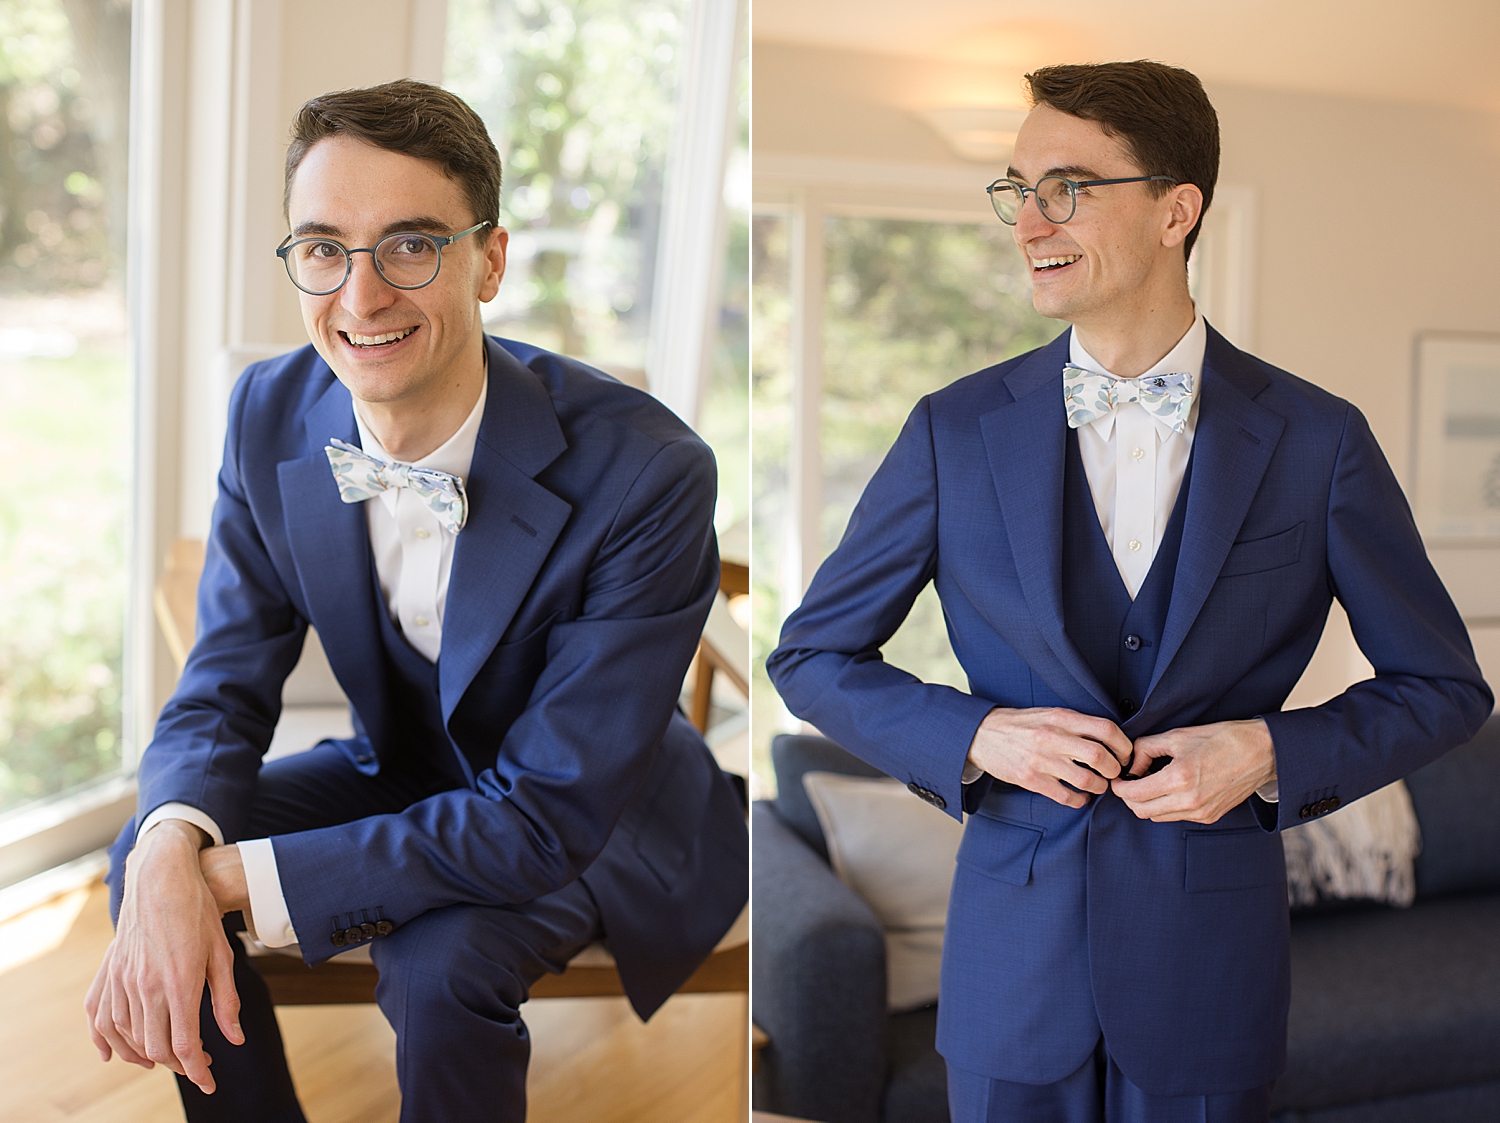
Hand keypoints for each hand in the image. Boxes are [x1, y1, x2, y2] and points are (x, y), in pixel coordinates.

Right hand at [84, 821, 243, 1093]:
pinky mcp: (110, 971)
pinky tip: (115, 1053)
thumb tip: (235, 1038)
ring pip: (128, 1036)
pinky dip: (108, 1040)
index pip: (184, 1045)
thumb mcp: (222, 954)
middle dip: (177, 1064)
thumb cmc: (199, 912)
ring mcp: (123, 979)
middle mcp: (145, 986)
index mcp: (178, 983)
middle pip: (155, 1047)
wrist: (162, 876)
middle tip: (197, 1064)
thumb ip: (226, 1000)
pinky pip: (101, 1016)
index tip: (209, 1081)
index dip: (196, 1070)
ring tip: (168, 1058)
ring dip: (146, 1055)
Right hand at [966, 707, 1133, 808]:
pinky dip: (1079, 800)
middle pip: (1100, 756)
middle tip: (1113, 773)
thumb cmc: (1021, 725)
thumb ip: (1076, 724)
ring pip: (1086, 780)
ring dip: (1099, 787)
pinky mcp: (1031, 779)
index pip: (1106, 729)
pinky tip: (1079, 796)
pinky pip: (1066, 796)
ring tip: (1096, 785)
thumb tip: (1111, 738)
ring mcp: (1041, 760)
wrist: (982, 734)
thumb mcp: (1049, 714)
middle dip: (1114, 769)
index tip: (1125, 755)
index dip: (1123, 745)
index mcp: (1061, 717)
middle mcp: (1052, 737)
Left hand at [1111, 718, 1275, 822]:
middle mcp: (1189, 801)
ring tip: (1149, 783)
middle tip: (1128, 781)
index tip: (1117, 778)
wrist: (1262, 752)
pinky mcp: (1210, 817)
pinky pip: (1176, 817)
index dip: (1119, 787)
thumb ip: (1146, 749)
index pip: (1134, 794)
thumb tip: (1131, 765)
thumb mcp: (1178, 736)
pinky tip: (1169, 789)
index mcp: (1179, 779)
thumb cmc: (1221, 738)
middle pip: (1141, 811)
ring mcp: (1201, 812)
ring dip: (1147, 803)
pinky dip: (1165, 806)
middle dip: (1130, 797)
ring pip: (1157, 817)